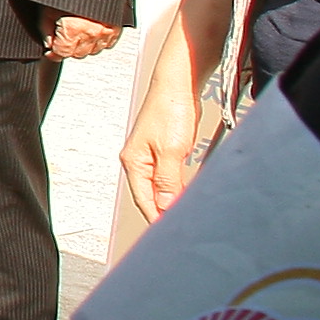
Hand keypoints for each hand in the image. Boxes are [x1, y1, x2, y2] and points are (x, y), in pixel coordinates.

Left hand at [38, 15, 120, 63]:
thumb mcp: (47, 7)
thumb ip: (46, 31)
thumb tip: (48, 46)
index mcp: (75, 28)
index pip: (62, 53)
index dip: (54, 51)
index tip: (50, 48)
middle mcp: (94, 32)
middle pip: (78, 54)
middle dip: (68, 47)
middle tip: (62, 33)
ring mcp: (108, 30)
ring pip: (93, 50)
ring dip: (84, 44)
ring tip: (76, 28)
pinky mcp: (118, 26)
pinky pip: (107, 43)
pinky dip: (99, 39)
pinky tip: (90, 28)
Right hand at [118, 96, 198, 221]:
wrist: (178, 85)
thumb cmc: (170, 109)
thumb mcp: (172, 149)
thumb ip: (168, 180)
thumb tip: (166, 205)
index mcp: (134, 161)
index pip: (143, 199)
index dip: (156, 218)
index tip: (168, 234)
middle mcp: (139, 161)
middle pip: (149, 196)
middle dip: (162, 213)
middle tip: (179, 229)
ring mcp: (152, 155)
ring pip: (160, 188)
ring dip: (170, 201)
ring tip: (183, 216)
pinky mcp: (165, 150)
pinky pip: (168, 178)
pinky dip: (176, 189)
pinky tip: (185, 195)